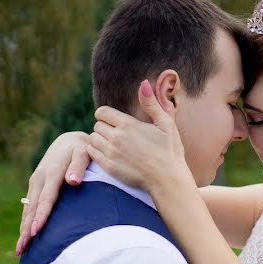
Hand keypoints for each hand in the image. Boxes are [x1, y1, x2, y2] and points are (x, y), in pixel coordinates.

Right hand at [16, 132, 89, 255]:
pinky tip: (24, 236)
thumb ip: (79, 166)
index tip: (35, 231)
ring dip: (22, 229)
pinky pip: (29, 207)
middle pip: (32, 208)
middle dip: (26, 229)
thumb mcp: (84, 152)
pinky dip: (25, 222)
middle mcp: (39, 178)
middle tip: (22, 249)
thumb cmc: (81, 148)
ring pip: (28, 209)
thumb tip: (74, 181)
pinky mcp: (35, 186)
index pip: (46, 198)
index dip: (41, 215)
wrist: (68, 141)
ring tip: (19, 250)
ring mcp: (35, 183)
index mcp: (51, 172)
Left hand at [88, 80, 193, 196]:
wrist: (168, 180)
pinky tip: (110, 154)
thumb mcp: (166, 124)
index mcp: (128, 124)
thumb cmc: (170, 151)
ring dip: (100, 140)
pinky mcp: (109, 167)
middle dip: (105, 128)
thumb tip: (144, 83)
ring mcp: (111, 153)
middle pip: (97, 125)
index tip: (116, 121)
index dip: (107, 115)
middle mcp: (116, 137)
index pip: (102, 112)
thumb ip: (151, 103)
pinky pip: (92, 153)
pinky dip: (97, 152)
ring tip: (113, 145)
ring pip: (93, 139)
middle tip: (118, 135)